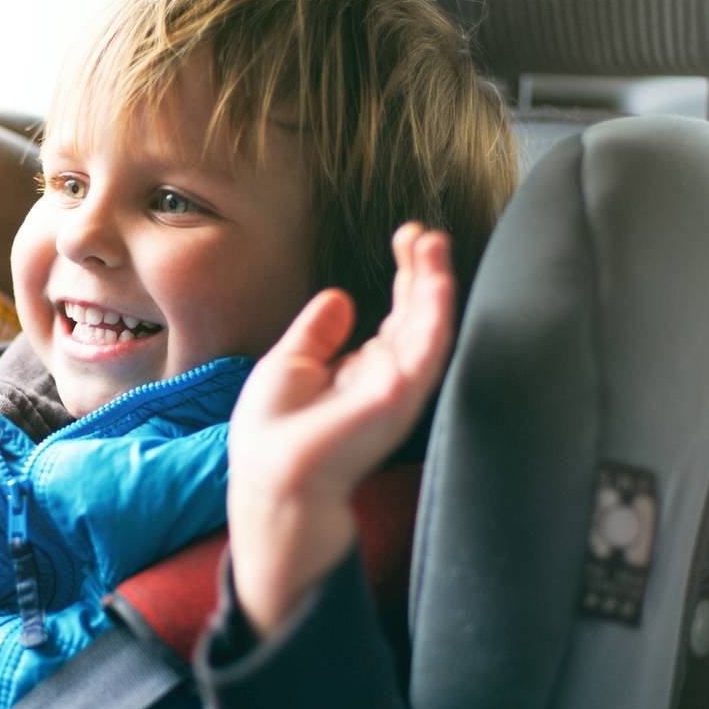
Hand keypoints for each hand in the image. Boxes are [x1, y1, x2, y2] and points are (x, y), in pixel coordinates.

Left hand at [227, 223, 453, 634]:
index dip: (405, 276)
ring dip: (437, 281)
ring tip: (434, 241)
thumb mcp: (290, 363)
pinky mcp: (402, 393)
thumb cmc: (272, 434)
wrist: (271, 475)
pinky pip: (430, 344)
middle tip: (423, 232)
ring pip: (430, 324)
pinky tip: (437, 275)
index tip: (406, 237)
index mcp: (362, 371)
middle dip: (424, 271)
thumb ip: (318, 332)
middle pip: (417, 314)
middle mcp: (388, 376)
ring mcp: (399, 386)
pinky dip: (436, 307)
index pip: (397, 316)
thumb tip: (340, 297)